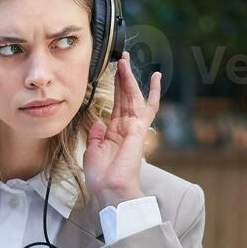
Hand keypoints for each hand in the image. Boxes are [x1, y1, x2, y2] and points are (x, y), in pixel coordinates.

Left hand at [83, 51, 156, 209]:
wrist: (109, 188)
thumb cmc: (101, 176)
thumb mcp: (91, 152)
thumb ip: (95, 136)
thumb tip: (97, 122)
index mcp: (113, 133)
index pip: (115, 105)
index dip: (114, 89)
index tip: (112, 73)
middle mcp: (125, 128)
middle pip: (125, 97)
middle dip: (122, 78)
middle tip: (120, 59)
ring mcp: (134, 127)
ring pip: (133, 97)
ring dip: (129, 78)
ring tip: (124, 60)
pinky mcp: (140, 129)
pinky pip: (149, 107)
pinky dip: (153, 91)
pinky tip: (155, 76)